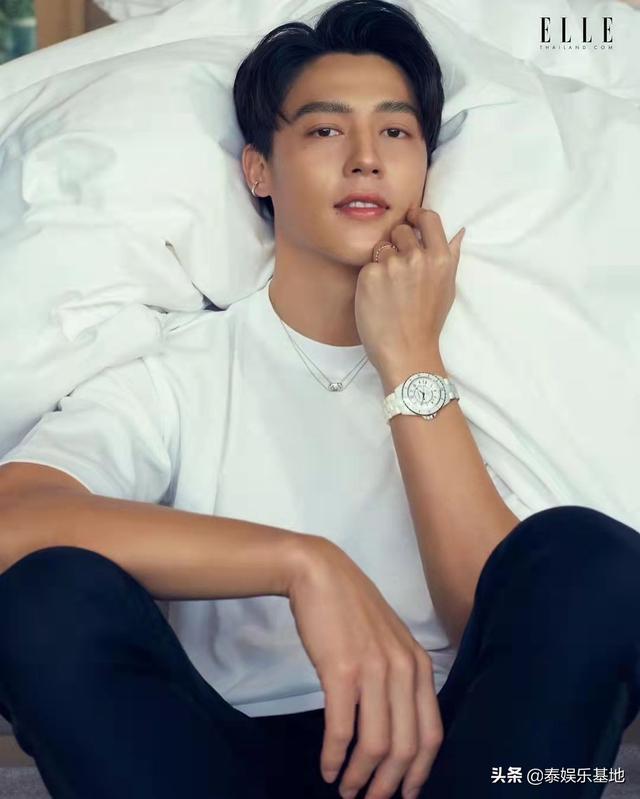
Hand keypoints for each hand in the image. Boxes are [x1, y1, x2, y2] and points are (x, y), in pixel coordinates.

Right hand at [288, 536, 443, 798]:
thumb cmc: (352, 608)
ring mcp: (374, 671)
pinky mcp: (341, 672)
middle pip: (406, 748)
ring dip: (360, 777)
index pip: (432, 735)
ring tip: (346, 790)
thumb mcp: (390, 641)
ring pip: (375, 745)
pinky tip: (328, 768)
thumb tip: (398, 727)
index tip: (404, 793)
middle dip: (388, 785)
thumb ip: (401, 676)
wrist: (320, 574)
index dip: (419, 773)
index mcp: (420, 665)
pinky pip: (342, 729)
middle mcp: (404, 670)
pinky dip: (335, 757)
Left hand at [354, 206, 464, 376]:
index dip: (416, 217)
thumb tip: (459, 231)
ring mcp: (392, 266)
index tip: (410, 221)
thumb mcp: (448, 288)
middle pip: (400, 230)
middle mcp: (417, 257)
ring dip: (382, 262)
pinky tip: (378, 297)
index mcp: (441, 258)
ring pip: (381, 248)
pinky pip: (367, 265)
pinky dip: (369, 278)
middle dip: (397, 244)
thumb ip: (451, 256)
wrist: (407, 351)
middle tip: (399, 272)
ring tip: (389, 288)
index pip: (427, 217)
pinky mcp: (369, 276)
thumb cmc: (427, 322)